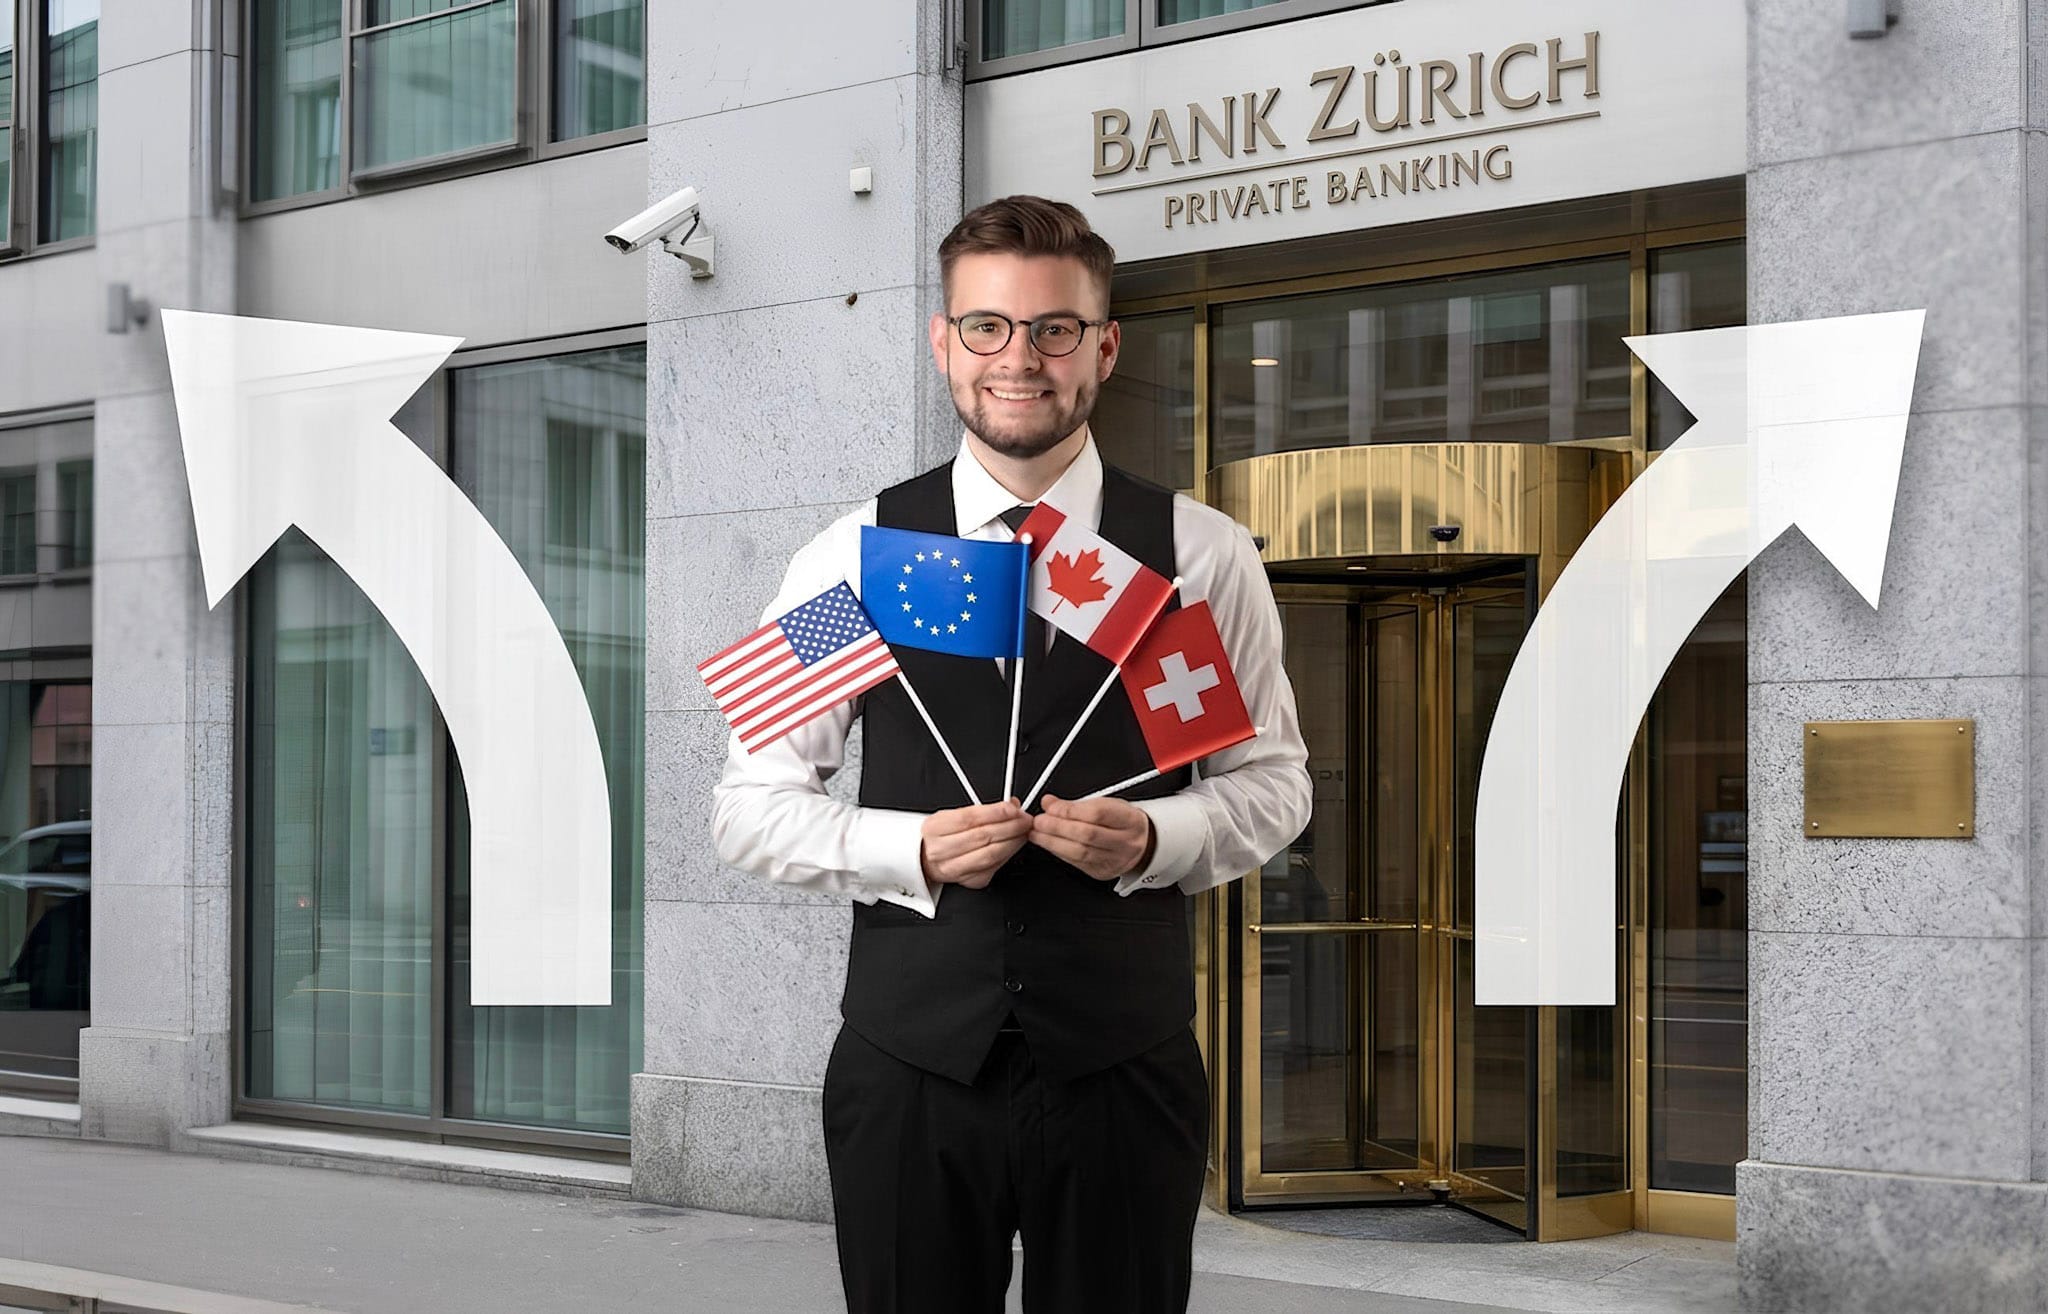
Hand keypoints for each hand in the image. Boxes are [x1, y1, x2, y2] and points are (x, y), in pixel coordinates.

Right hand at [920, 800, 1032, 889]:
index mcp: (935, 828)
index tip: (1013, 808)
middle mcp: (940, 850)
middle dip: (1010, 826)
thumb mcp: (952, 816)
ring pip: (990, 855)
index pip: (969, 818)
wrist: (924, 859)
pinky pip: (993, 868)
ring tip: (1023, 832)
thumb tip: (1010, 806)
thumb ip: (981, 810)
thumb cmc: (941, 835)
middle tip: (1025, 820)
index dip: (995, 812)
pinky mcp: (967, 881)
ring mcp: (953, 869)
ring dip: (1012, 842)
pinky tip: (1013, 846)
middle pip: (982, 837)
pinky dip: (1007, 856)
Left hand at [1028, 795, 1155, 881]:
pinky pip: (1077, 864)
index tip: (1050, 806)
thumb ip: (1077, 804)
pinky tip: (1048, 844)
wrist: (1142, 844)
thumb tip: (1050, 803)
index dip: (1070, 811)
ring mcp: (1115, 860)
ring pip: (1080, 853)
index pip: (1097, 814)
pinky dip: (1059, 852)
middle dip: (1057, 827)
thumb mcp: (1107, 804)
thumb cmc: (1122, 822)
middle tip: (1038, 821)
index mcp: (1129, 820)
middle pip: (1087, 835)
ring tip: (1037, 833)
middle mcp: (1125, 842)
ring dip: (1053, 842)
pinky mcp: (1102, 873)